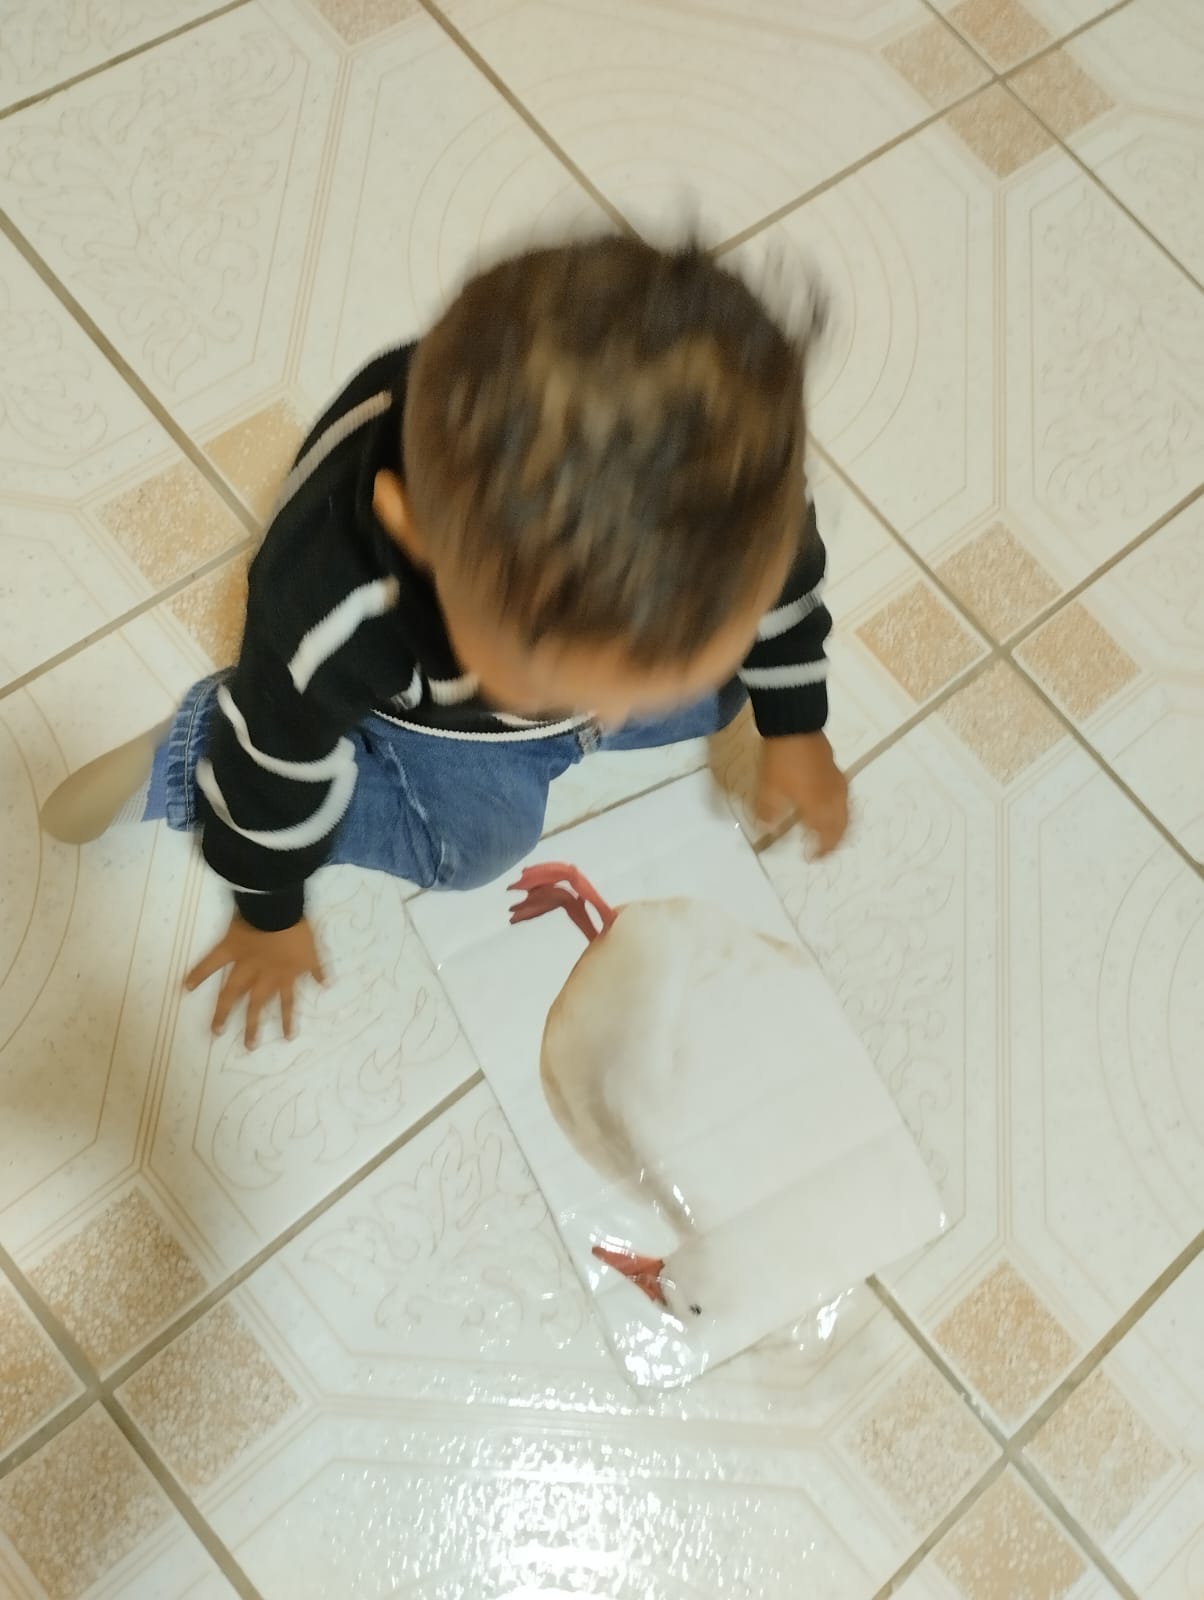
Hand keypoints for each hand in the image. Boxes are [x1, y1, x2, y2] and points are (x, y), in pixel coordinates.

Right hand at [184, 915, 325, 1048]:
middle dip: (252, 1026)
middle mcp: (262, 976)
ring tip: (215, 1031)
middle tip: (248, 1047)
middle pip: (256, 1006)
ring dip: (223, 1013)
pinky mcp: (228, 950)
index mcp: (284, 975)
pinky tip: (186, 987)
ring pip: (231, 994)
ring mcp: (243, 965)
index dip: (287, 1019)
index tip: (287, 1038)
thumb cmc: (298, 928)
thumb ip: (317, 968)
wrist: (278, 909)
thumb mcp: (313, 950)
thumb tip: (325, 984)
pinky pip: (210, 963)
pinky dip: (198, 973)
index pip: (287, 1002)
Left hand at [756, 731, 849, 857]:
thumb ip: (768, 813)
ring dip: (840, 825)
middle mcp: (834, 798)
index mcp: (819, 807)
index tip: (813, 858)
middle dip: (836, 840)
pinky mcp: (835, 769)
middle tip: (827, 850)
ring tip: (831, 831)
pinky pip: (842, 797)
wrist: (795, 724)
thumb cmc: (781, 761)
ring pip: (845, 811)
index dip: (822, 849)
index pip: (826, 835)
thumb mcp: (768, 789)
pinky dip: (838, 808)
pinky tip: (829, 805)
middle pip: (842, 825)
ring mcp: (837, 782)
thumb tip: (768, 829)